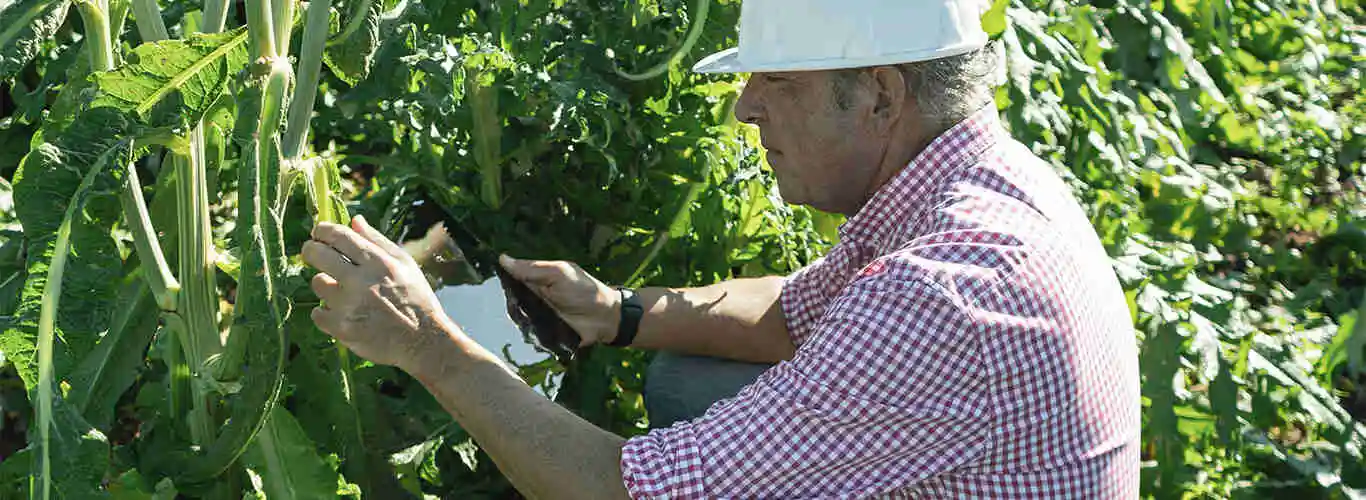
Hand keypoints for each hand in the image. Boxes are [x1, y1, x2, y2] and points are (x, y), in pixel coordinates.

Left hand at [303, 215, 457, 370]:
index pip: (340, 236)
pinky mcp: (342, 328)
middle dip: (310, 250)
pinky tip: (342, 313)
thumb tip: (354, 220)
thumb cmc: (416, 299)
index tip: (318, 232)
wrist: (422, 341)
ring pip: (317, 283)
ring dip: (325, 284)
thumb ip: (377, 241)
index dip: (323, 230)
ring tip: (342, 292)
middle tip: (312, 252)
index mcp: (379, 263)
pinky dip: (326, 312)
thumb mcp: (405, 264)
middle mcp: (362, 281)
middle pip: (318, 255)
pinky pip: (317, 313)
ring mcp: (350, 306)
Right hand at [497, 256, 621, 345]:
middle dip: (508, 303)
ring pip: (515, 318)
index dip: (499, 280)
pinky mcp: (541, 336)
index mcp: (535, 279)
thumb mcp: (559, 274)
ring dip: (516, 318)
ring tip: (523, 317)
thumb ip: (532, 268)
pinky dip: (523, 334)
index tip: (489, 282)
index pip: (509, 278)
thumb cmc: (583, 290)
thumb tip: (502, 259)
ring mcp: (535, 318)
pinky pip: (525, 335)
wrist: (604, 318)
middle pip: (509, 301)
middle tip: (510, 303)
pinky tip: (522, 333)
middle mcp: (531, 298)